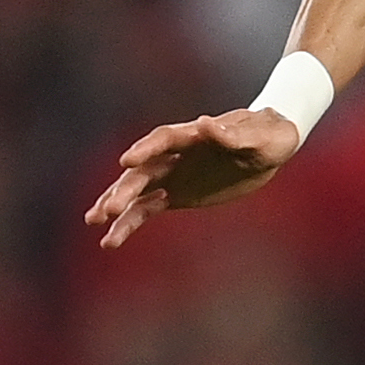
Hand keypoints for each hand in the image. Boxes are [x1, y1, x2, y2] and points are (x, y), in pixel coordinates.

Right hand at [86, 107, 298, 249]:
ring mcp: (173, 174)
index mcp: (193, 135)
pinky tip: (111, 239)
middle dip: (125, 188)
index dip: (145, 149)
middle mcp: (175, 154)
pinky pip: (147, 207)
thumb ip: (234, 135)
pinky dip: (130, 221)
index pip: (163, 139)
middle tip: (108, 209)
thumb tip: (207, 124)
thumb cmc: (268, 135)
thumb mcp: (259, 137)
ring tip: (94, 222)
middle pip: (144, 170)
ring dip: (116, 205)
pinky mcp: (177, 194)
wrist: (270, 143)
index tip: (126, 161)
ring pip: (137, 190)